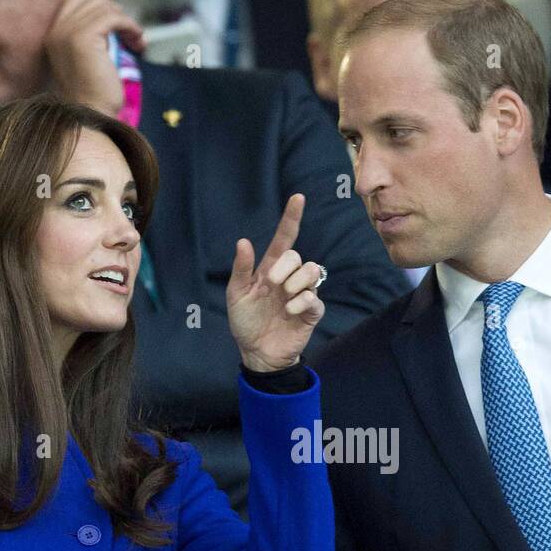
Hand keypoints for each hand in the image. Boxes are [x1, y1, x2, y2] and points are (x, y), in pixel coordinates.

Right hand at [44, 0, 146, 117]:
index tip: (119, 24)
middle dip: (115, 11)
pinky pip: (112, 18)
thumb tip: (112, 18)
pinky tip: (138, 41)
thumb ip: (92, 39)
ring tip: (136, 40)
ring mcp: (68, 32)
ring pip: (103, 7)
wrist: (89, 117)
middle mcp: (57, 30)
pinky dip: (129, 25)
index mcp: (53, 34)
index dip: (101, 7)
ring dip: (126, 20)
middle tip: (130, 32)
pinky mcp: (84, 38)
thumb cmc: (93, 97)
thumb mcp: (88, 61)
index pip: (76, 0)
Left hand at [227, 194, 325, 371]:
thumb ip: (241, 269)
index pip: (284, 239)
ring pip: (312, 271)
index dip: (291, 218)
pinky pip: (315, 297)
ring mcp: (301, 294)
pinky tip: (289, 312)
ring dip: (297, 282)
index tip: (298, 198)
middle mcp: (288, 278)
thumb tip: (244, 242)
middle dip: (285, 267)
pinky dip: (302, 301)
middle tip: (272, 285)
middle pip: (297, 256)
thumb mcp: (236, 295)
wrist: (256, 352)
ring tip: (284, 299)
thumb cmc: (245, 323)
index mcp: (269, 270)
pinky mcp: (311, 312)